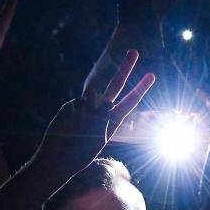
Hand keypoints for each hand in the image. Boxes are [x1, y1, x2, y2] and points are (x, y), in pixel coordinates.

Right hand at [38, 50, 155, 169]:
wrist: (58, 159)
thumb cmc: (80, 154)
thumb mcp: (98, 138)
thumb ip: (103, 118)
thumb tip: (99, 99)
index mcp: (113, 120)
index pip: (130, 102)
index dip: (140, 89)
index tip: (151, 75)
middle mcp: (101, 110)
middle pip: (116, 85)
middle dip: (124, 68)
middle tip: (133, 51)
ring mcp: (85, 106)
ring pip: (93, 94)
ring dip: (91, 107)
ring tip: (84, 126)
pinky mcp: (71, 106)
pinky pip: (78, 103)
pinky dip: (78, 115)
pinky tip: (74, 126)